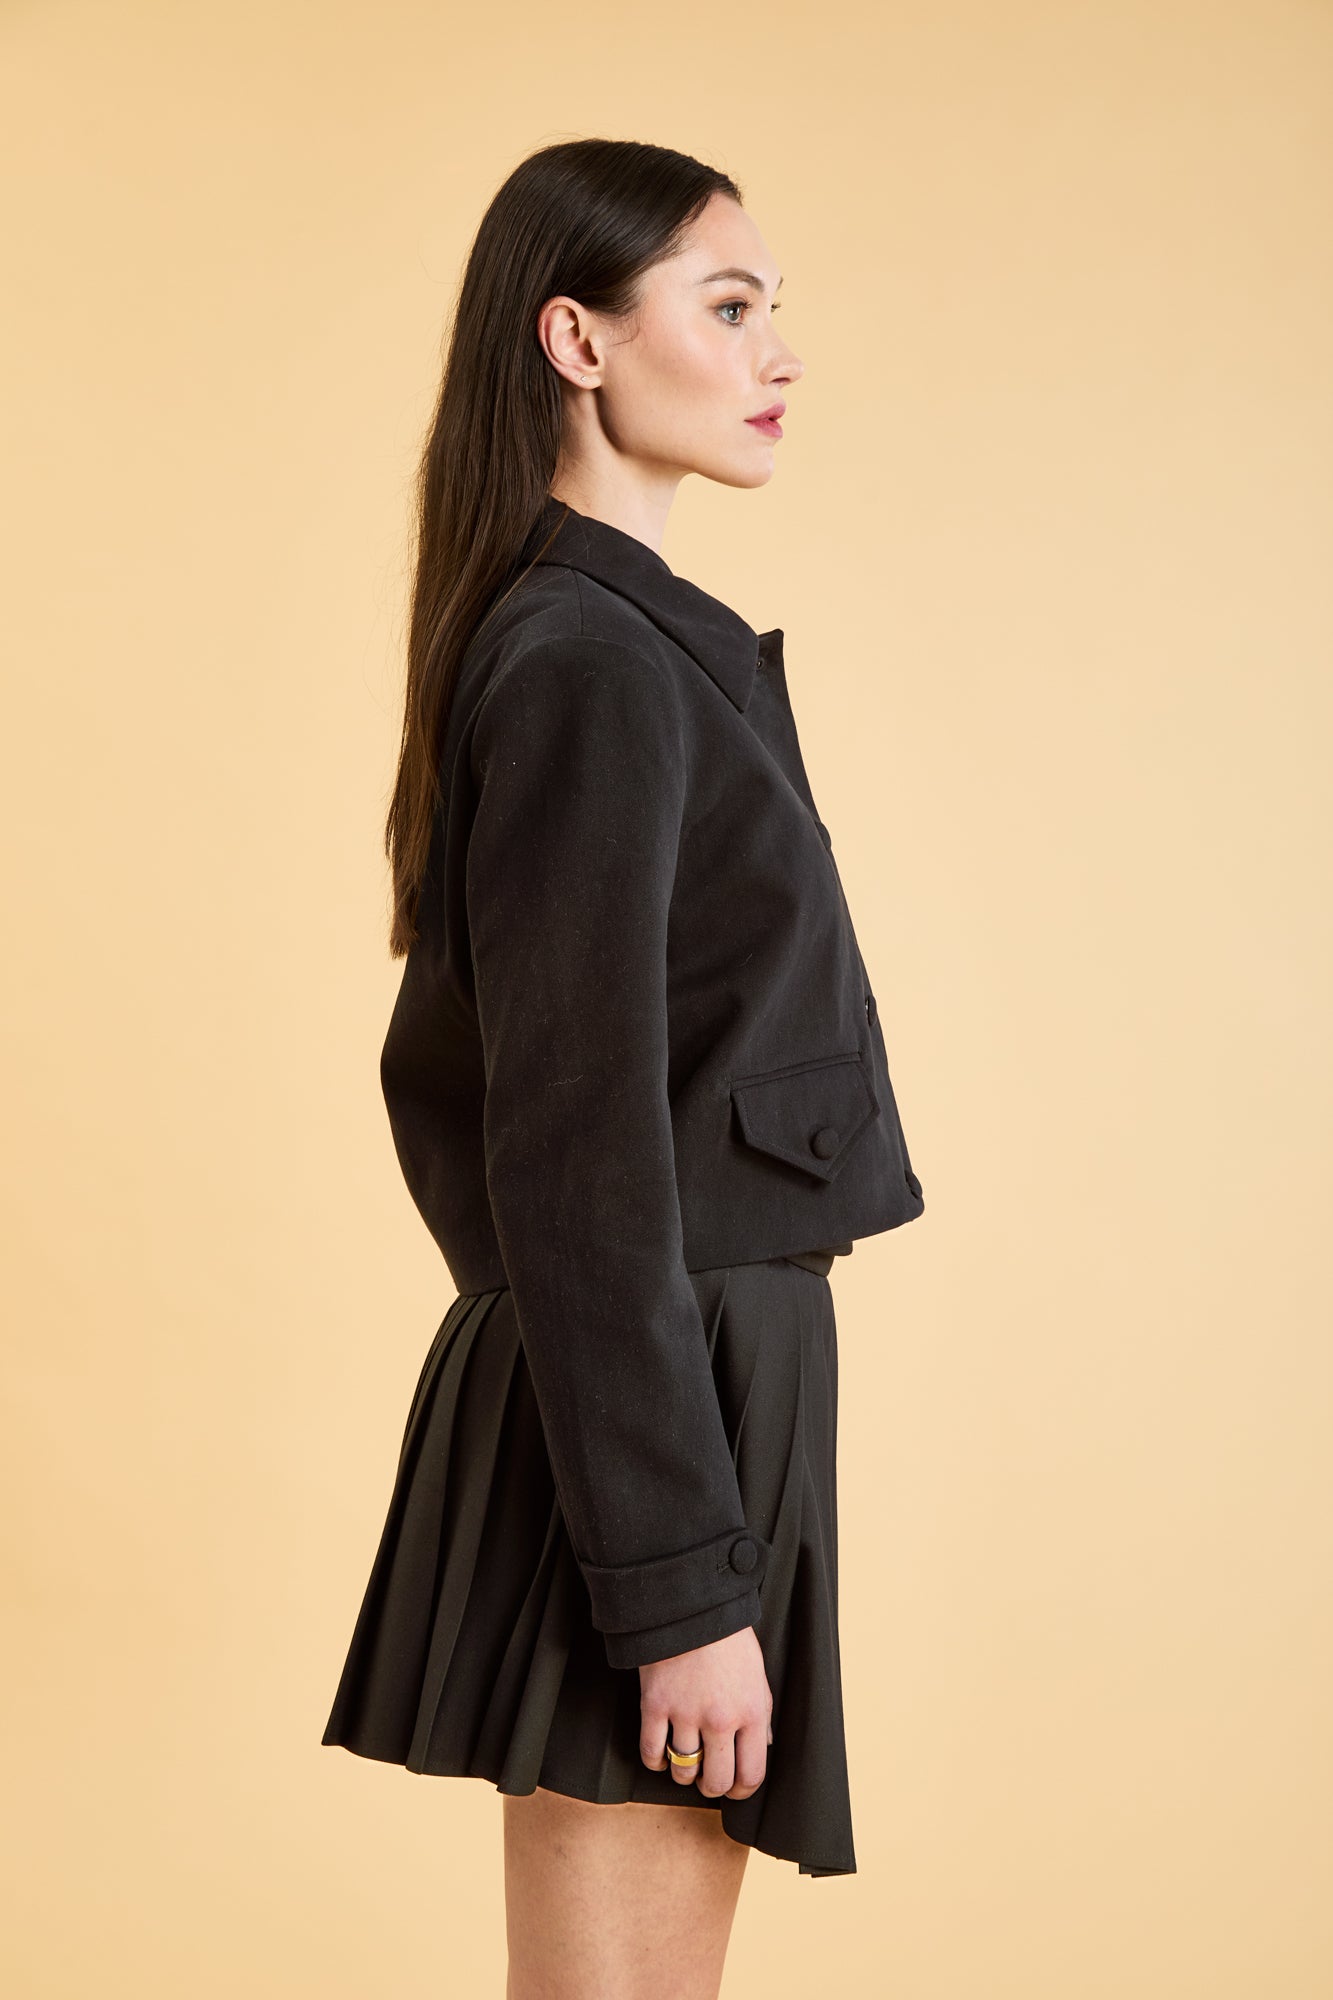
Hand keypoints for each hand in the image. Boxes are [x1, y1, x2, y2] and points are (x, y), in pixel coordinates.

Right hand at [638, 1624, 773, 1800]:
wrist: (689, 1605)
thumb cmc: (727, 1636)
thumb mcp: (756, 1674)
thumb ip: (760, 1714)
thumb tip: (762, 1745)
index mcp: (750, 1712)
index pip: (751, 1774)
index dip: (742, 1790)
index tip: (735, 1788)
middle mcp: (719, 1719)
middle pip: (715, 1781)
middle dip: (712, 1787)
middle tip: (708, 1779)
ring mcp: (685, 1714)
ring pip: (682, 1771)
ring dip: (683, 1773)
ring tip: (685, 1761)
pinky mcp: (654, 1705)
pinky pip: (650, 1752)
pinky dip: (655, 1760)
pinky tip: (661, 1753)